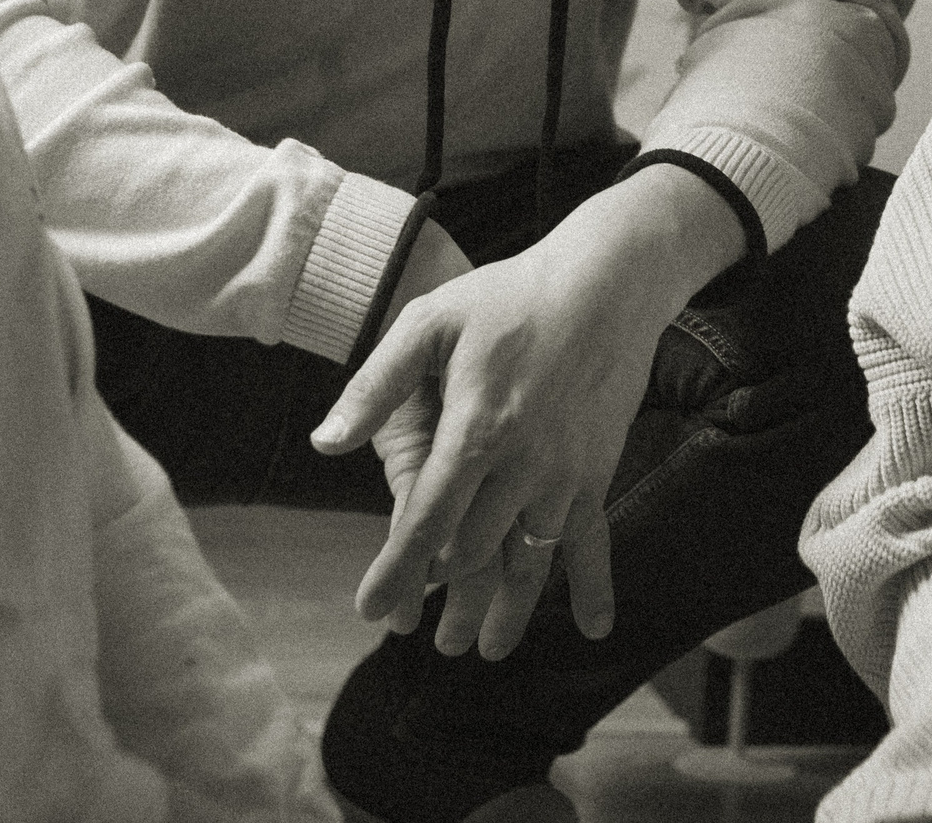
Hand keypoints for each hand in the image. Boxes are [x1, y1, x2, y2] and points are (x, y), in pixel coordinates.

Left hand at [313, 166, 742, 659]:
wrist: (605, 280)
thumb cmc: (510, 295)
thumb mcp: (430, 322)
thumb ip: (376, 385)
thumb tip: (326, 441)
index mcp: (474, 429)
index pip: (425, 521)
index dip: (397, 572)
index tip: (372, 611)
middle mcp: (522, 464)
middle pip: (475, 553)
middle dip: (447, 601)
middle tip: (426, 638)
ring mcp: (565, 472)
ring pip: (530, 561)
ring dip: (509, 611)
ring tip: (486, 650)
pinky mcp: (598, 469)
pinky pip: (595, 539)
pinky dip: (595, 587)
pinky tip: (595, 629)